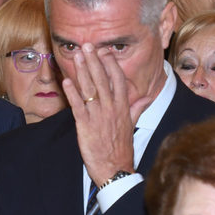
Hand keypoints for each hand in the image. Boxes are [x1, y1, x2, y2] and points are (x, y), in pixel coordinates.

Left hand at [62, 44, 151, 187]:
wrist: (115, 169)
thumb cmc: (121, 148)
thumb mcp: (132, 125)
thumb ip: (137, 108)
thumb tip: (147, 97)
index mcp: (123, 107)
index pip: (118, 80)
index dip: (110, 64)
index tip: (104, 51)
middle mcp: (112, 109)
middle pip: (102, 80)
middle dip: (94, 61)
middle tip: (87, 45)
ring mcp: (98, 116)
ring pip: (90, 89)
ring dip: (82, 71)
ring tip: (76, 56)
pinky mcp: (86, 126)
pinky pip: (78, 106)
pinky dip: (72, 93)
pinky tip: (67, 81)